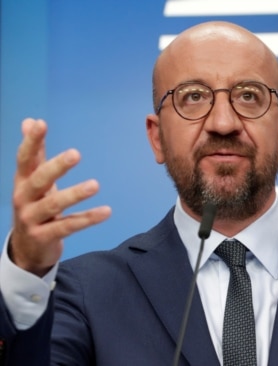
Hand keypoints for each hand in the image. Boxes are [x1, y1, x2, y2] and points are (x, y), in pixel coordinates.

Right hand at [9, 118, 110, 276]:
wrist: (26, 248)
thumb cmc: (34, 206)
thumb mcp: (32, 180)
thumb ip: (35, 153)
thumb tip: (30, 121)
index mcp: (22, 182)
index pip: (24, 158)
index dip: (31, 141)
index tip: (40, 124)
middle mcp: (23, 198)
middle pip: (38, 180)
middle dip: (56, 167)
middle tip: (76, 153)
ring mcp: (32, 219)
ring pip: (53, 204)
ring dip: (75, 194)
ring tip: (95, 185)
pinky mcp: (44, 236)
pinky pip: (68, 226)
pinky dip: (87, 218)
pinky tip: (106, 211)